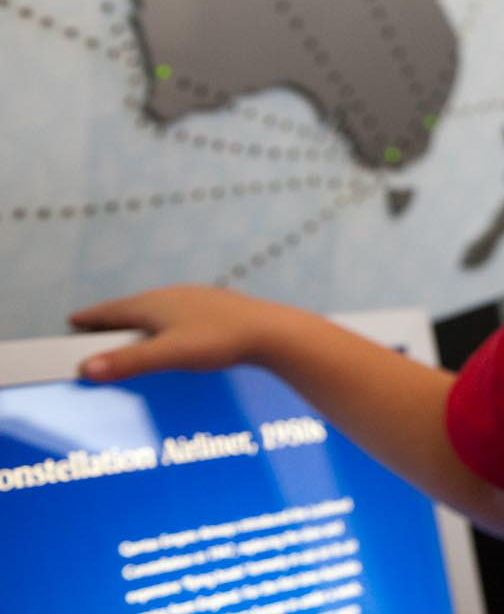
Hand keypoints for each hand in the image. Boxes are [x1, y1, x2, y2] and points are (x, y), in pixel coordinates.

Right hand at [69, 286, 294, 380]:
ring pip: (156, 307)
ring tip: (127, 328)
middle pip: (132, 306)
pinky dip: (161, 320)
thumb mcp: (169, 355)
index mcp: (154, 304)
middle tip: (92, 324)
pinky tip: (173, 328)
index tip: (73, 320)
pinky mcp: (213, 306)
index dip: (90, 317)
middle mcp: (171, 295)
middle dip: (110, 316)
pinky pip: (177, 311)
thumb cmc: (219, 341)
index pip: (112, 310)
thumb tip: (85, 368)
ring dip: (137, 317)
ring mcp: (194, 298)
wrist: (269, 331)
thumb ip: (129, 363)